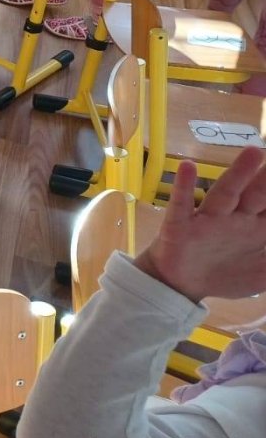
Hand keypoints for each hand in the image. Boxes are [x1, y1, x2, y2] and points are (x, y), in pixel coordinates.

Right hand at [136, 148, 265, 303]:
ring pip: (226, 194)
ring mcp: (208, 219)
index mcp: (256, 227)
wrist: (180, 284)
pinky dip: (184, 186)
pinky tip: (188, 167)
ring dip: (239, 174)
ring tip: (254, 152)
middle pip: (258, 195)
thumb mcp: (262, 272)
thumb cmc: (224, 271)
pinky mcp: (180, 225)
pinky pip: (182, 204)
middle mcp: (235, 218)